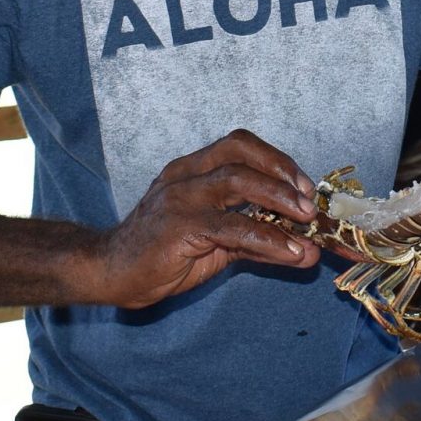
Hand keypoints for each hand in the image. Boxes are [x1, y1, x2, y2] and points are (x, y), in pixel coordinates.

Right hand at [94, 129, 322, 307]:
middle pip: (241, 151)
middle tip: (310, 202)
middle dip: (282, 172)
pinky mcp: (178, 226)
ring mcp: (180, 197)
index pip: (240, 145)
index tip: (305, 186)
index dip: (277, 160)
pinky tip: (290, 252)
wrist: (110, 274)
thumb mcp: (219, 243)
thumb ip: (261, 241)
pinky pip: (232, 227)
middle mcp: (186, 174)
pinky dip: (268, 238)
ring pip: (237, 180)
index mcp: (193, 168)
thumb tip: (310, 250)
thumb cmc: (163, 254)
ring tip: (306, 222)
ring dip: (279, 198)